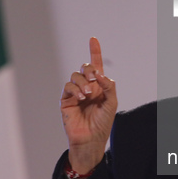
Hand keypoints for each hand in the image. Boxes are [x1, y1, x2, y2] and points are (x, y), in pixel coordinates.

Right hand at [60, 37, 117, 173]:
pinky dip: (75, 89)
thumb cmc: (103, 123)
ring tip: (87, 94)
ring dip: (83, 82)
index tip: (93, 39)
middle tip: (95, 78)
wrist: (91, 139)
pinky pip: (68, 87)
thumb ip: (109, 86)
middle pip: (85, 67)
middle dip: (90, 69)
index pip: (96, 65)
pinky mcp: (66, 100)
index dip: (94, 51)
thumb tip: (101, 74)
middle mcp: (87, 87)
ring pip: (75, 76)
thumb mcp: (112, 103)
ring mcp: (76, 93)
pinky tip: (80, 98)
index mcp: (99, 86)